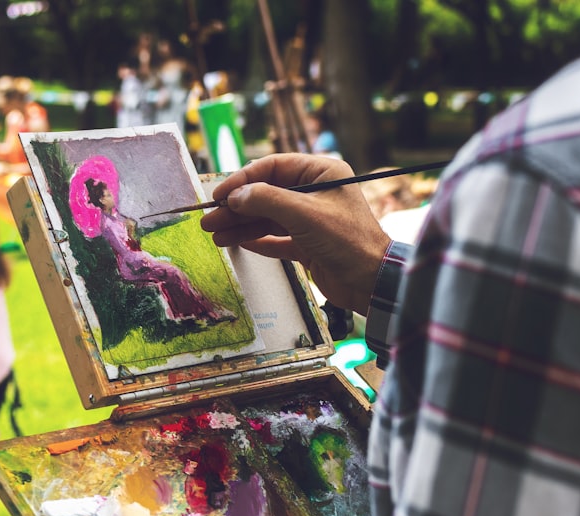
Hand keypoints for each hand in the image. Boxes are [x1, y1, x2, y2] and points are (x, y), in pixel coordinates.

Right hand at [201, 154, 391, 314]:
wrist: (371, 282)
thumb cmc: (346, 240)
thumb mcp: (304, 214)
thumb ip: (267, 200)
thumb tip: (235, 196)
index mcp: (321, 173)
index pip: (273, 168)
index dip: (242, 180)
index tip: (218, 194)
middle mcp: (315, 193)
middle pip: (266, 195)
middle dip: (236, 208)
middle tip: (209, 220)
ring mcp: (311, 219)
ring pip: (268, 218)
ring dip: (241, 226)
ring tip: (214, 235)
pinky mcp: (308, 244)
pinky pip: (276, 238)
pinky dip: (257, 240)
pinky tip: (236, 243)